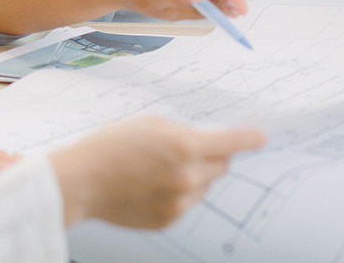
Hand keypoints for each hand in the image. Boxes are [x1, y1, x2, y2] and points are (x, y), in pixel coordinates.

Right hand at [48, 116, 266, 227]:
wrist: (82, 182)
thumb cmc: (110, 146)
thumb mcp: (149, 124)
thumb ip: (181, 132)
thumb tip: (202, 141)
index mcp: (184, 146)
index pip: (232, 142)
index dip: (249, 138)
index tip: (261, 137)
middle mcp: (188, 176)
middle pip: (222, 165)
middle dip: (213, 155)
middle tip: (188, 149)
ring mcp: (180, 202)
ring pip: (205, 185)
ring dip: (195, 175)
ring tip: (161, 169)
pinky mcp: (170, 219)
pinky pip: (188, 203)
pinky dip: (180, 193)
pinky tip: (153, 186)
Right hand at [91, 0, 245, 20]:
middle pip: (181, 4)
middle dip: (211, 4)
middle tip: (237, 3)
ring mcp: (160, 7)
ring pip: (191, 11)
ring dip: (218, 9)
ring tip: (242, 5)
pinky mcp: (170, 9)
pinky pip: (193, 13)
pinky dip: (214, 12)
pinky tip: (233, 9)